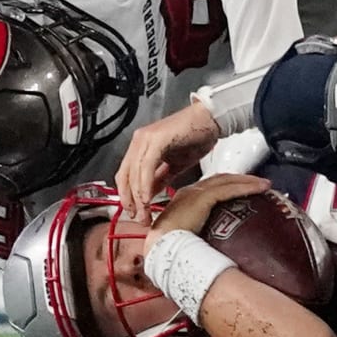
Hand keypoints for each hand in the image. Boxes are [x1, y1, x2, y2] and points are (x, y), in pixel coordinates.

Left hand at [116, 102, 222, 220]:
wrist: (211, 119)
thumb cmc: (197, 136)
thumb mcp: (175, 164)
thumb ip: (160, 178)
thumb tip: (149, 194)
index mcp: (142, 145)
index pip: (125, 175)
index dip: (128, 196)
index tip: (135, 212)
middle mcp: (140, 141)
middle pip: (125, 176)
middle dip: (130, 200)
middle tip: (139, 217)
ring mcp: (146, 139)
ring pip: (133, 173)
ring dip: (138, 196)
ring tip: (144, 211)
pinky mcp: (156, 139)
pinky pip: (146, 166)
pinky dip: (145, 184)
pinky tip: (148, 197)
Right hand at [141, 173, 270, 256]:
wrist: (161, 249)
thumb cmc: (171, 249)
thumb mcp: (189, 237)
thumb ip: (201, 234)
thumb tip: (216, 246)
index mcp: (184, 200)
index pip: (211, 187)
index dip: (228, 185)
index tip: (243, 188)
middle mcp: (189, 192)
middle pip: (220, 179)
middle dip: (240, 179)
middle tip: (258, 183)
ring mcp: (194, 193)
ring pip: (226, 181)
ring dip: (247, 181)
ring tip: (263, 184)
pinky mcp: (202, 197)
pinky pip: (229, 189)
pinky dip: (246, 187)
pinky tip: (260, 188)